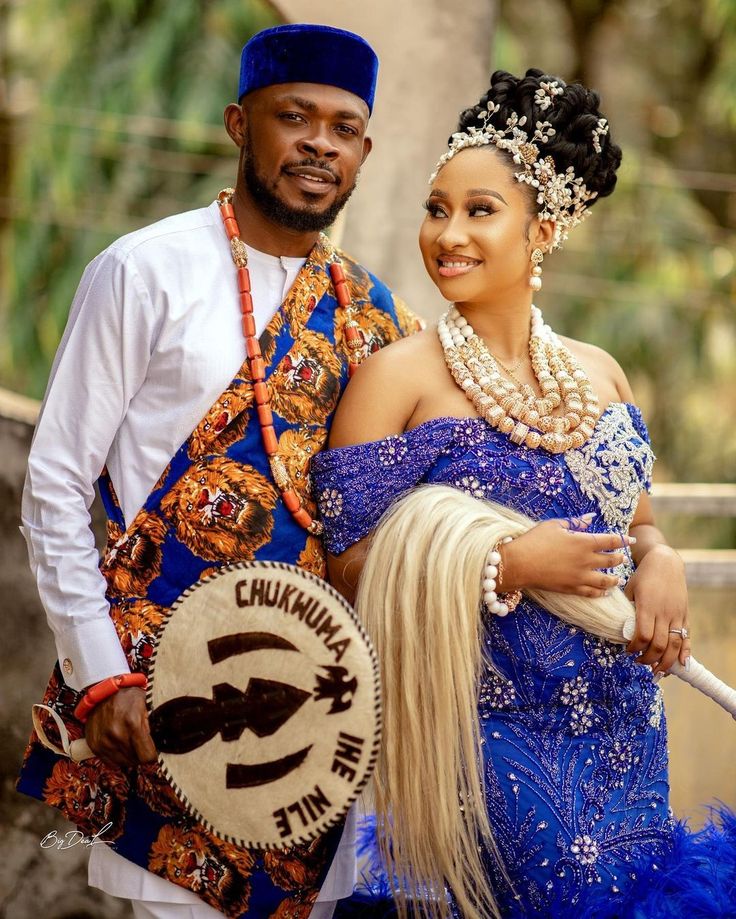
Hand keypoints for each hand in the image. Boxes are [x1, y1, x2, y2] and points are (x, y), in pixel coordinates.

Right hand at [85, 687, 157, 767]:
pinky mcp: (94, 745)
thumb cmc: (126, 696)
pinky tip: (120, 747)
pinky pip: (109, 762)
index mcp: (132, 724)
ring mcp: (104, 742)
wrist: (102, 692)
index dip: (152, 755)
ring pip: (123, 763)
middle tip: (141, 745)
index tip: (152, 752)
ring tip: (131, 745)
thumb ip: (148, 727)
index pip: (147, 756)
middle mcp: (116, 735)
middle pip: (135, 761)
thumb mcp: (144, 706)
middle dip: (141, 755)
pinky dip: (117, 757)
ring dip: (129, 757)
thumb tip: (152, 746)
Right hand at [501, 515, 632, 597]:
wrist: (519, 563)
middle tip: (623, 557)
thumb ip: (575, 522)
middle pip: (611, 561)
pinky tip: (604, 592)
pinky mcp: (571, 588)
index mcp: (583, 542)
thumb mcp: (554, 525)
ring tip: (618, 579)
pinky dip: (600, 592)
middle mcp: (586, 560)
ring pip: (605, 580)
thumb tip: (590, 518)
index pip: (610, 541)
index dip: (623, 540)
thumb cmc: (534, 540)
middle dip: (619, 559)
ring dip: (614, 579)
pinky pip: (591, 592)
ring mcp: (580, 576)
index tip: (631, 539)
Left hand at [624, 544, 689, 673]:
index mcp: (647, 606)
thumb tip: (618, 628)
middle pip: (658, 645)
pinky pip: (686, 637)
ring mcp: (676, 615)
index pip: (642, 635)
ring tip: (656, 670)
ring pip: (674, 645)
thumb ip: (626, 609)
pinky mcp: (685, 615)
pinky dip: (685, 652)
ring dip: (665, 661)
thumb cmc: (643, 576)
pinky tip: (681, 663)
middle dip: (648, 658)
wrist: (665, 562)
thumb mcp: (630, 589)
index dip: (635, 648)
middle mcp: (663, 613)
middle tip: (639, 661)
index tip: (628, 651)